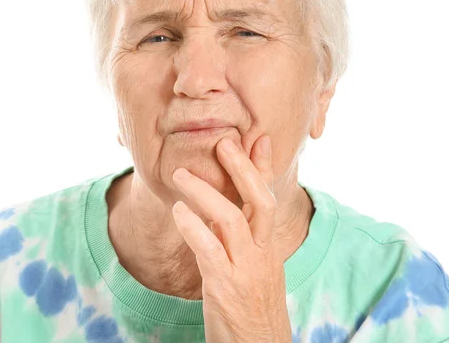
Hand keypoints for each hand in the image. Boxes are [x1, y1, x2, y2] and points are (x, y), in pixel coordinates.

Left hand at [171, 135, 292, 342]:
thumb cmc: (252, 311)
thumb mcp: (252, 270)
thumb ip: (238, 240)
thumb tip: (217, 212)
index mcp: (269, 248)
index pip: (270, 199)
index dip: (264, 168)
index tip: (260, 138)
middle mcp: (263, 254)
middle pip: (260, 201)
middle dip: (242, 168)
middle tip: (223, 142)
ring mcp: (246, 270)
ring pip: (233, 219)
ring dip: (205, 192)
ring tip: (181, 174)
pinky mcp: (226, 288)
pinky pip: (210, 250)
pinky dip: (193, 227)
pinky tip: (179, 212)